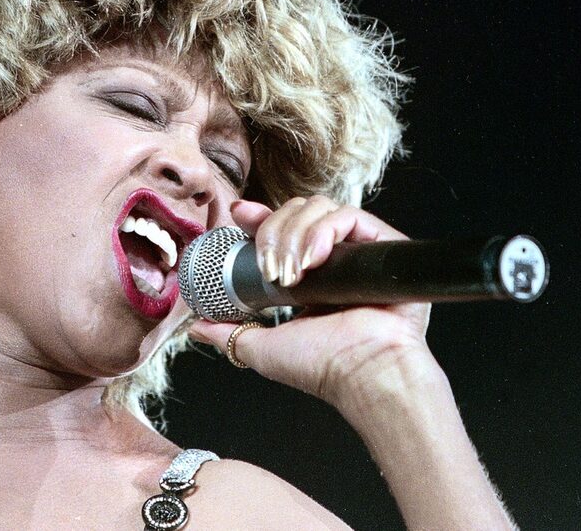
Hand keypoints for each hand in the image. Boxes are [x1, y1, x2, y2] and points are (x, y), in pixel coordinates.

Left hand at [187, 196, 436, 406]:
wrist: (362, 372)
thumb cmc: (322, 366)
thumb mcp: (261, 348)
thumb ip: (228, 333)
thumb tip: (197, 327)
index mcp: (308, 277)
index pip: (282, 229)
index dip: (258, 218)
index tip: (239, 215)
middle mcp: (334, 259)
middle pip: (296, 211)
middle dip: (272, 232)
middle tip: (269, 270)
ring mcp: (358, 250)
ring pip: (318, 207)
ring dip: (294, 235)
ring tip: (294, 274)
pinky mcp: (383, 243)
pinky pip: (348, 214)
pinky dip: (323, 231)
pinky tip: (314, 261)